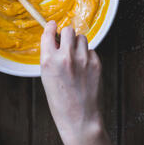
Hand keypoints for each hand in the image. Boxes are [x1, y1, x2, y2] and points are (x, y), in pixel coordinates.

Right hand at [41, 21, 103, 144]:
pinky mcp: (96, 63)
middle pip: (69, 30)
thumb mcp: (47, 77)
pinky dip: (88, 56)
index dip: (52, 27)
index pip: (49, 32)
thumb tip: (56, 40)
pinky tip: (85, 69)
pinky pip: (91, 51)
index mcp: (48, 60)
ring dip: (78, 44)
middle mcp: (65, 57)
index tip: (53, 25)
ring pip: (82, 38)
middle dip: (67, 35)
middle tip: (67, 43)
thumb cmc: (60, 101)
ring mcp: (82, 59)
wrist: (80, 119)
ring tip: (77, 58)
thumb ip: (50, 57)